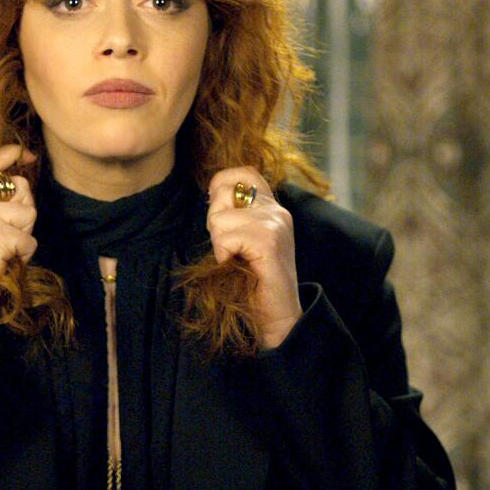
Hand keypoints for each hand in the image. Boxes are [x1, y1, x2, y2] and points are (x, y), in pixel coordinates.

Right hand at [0, 144, 37, 336]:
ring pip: (28, 213)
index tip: (26, 153)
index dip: (9, 155)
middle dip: (24, 212)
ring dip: (23, 236)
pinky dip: (23, 257)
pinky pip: (29, 241)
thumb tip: (18, 186)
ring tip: (2, 253)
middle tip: (6, 238)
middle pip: (19, 188)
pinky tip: (3, 266)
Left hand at [206, 167, 301, 350]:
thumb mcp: (244, 240)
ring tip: (236, 259)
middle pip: (224, 193)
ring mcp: (276, 224)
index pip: (244, 172)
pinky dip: (223, 255)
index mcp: (273, 207)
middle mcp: (277, 211)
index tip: (220, 213)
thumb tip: (211, 195)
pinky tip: (237, 266)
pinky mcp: (269, 242)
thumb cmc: (254, 281)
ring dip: (219, 243)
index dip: (222, 185)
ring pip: (220, 218)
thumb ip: (235, 215)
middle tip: (231, 248)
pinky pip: (226, 238)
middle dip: (215, 222)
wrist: (278, 316)